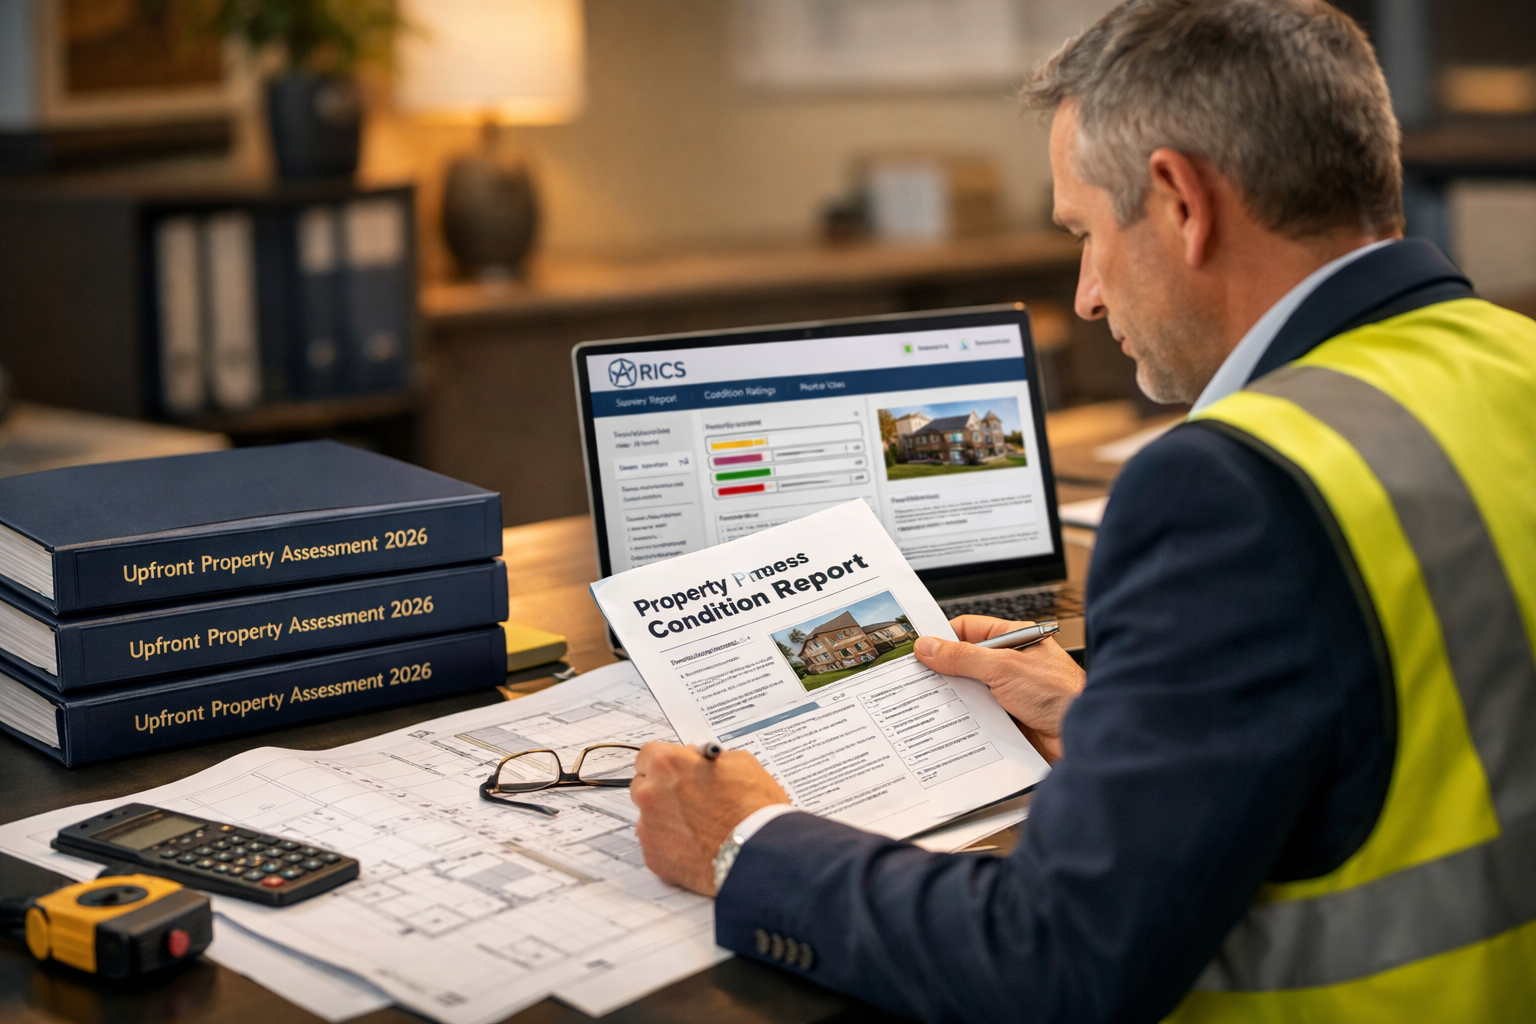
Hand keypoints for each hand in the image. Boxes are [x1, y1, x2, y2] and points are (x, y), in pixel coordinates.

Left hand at [631, 742, 789, 894]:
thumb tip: (698, 761)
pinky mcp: (653, 857)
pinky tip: (696, 846)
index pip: (648, 756)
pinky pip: (656, 846)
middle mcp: (650, 793)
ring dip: (666, 819)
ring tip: (698, 828)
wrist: (759, 853)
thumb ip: (709, 758)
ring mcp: (648, 828)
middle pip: (643, 786)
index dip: (665, 764)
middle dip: (662, 791)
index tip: (676, 771)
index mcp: (667, 764)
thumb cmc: (753, 808)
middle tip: (690, 800)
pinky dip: (672, 846)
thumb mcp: (740, 763)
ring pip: (649, 818)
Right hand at [914, 615, 1085, 763]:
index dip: (943, 635)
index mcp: (1014, 638)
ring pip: (969, 690)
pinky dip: (963, 718)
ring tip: (930, 700)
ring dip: (953, 696)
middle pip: (966, 661)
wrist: (1084, 738)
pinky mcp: (1008, 718)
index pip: (970, 629)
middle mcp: (1012, 663)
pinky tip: (950, 722)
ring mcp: (1009, 691)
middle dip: (943, 669)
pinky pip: (977, 714)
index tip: (919, 647)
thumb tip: (930, 647)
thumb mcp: (1004, 667)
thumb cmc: (1062, 694)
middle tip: (917, 676)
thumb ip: (963, 657)